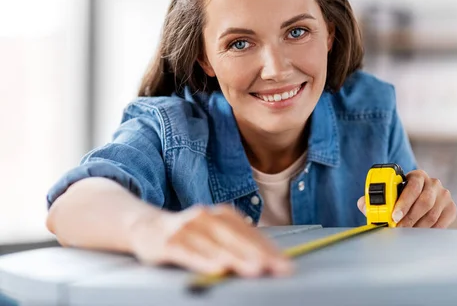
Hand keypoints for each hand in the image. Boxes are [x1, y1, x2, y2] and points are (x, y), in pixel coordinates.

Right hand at [129, 204, 291, 276]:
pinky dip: (203, 260)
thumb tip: (267, 258)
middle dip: (258, 254)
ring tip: (254, 269)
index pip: (249, 232)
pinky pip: (188, 252)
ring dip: (236, 258)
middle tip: (275, 268)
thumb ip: (236, 241)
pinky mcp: (167, 242)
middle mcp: (204, 217)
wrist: (145, 226)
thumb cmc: (186, 234)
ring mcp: (185, 228)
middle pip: (235, 238)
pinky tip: (217, 268)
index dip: (268, 248)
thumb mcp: (212, 232)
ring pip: (214, 245)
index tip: (284, 263)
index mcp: (219, 214)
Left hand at [357, 169, 456, 227]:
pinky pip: (442, 222)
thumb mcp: (389, 196)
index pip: (413, 187)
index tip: (394, 216)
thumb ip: (374, 199)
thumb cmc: (401, 198)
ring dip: (417, 227)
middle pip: (425, 202)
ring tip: (406, 234)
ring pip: (432, 214)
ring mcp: (444, 195)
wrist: (419, 200)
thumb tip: (363, 204)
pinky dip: (430, 231)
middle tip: (398, 229)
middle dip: (409, 218)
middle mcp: (433, 183)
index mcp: (417, 176)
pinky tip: (419, 234)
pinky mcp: (451, 208)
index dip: (403, 202)